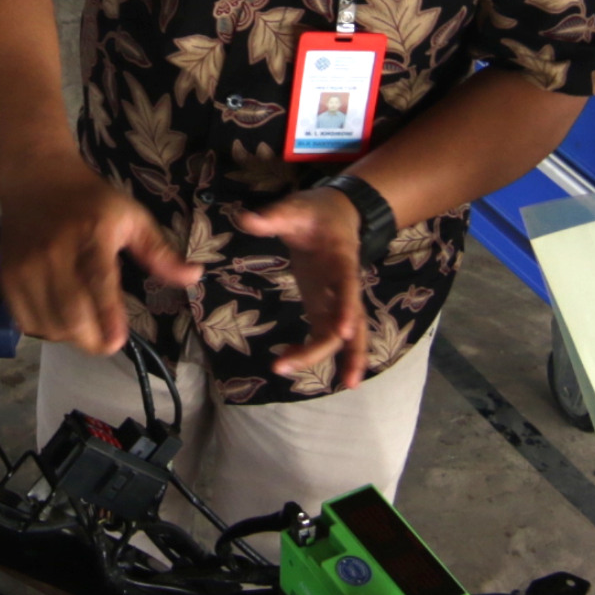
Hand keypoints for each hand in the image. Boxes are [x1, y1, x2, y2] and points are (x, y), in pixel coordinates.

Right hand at [0, 158, 199, 357]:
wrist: (34, 177)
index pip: (97, 282)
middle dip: (93, 338)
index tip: (117, 341)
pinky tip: (60, 318)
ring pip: (49, 324)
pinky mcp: (7, 278)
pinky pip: (28, 322)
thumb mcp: (131, 217)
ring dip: (71, 336)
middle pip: (71, 313)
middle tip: (108, 339)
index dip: (107, 316)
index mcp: (91, 235)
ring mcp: (26, 267)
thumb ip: (160, 252)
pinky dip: (47, 330)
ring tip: (85, 325)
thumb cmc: (89, 200)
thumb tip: (193, 277)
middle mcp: (54, 253)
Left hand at [235, 184, 369, 391]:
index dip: (345, 308)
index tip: (344, 331)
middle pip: (346, 322)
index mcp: (341, 259)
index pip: (347, 286)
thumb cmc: (316, 212)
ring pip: (350, 335)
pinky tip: (305, 369)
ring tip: (345, 386)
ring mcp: (338, 299)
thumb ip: (271, 217)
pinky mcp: (327, 306)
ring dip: (347, 359)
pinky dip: (322, 354)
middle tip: (287, 365)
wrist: (339, 212)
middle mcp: (346, 285)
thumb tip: (244, 219)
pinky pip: (329, 335)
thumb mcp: (294, 208)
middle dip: (326, 347)